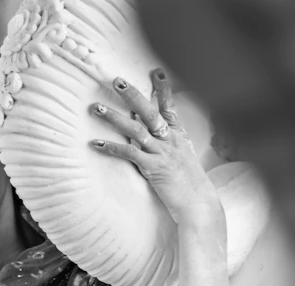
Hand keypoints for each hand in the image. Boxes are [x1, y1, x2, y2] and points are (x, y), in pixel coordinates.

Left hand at [90, 70, 223, 227]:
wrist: (199, 204)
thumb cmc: (190, 185)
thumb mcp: (184, 159)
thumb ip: (171, 145)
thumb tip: (157, 135)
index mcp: (179, 137)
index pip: (170, 107)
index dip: (162, 89)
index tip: (155, 71)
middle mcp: (170, 141)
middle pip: (149, 112)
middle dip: (132, 94)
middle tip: (116, 81)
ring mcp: (162, 153)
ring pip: (135, 129)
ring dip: (113, 117)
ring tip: (96, 108)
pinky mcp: (153, 168)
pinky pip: (129, 154)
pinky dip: (112, 148)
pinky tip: (96, 144)